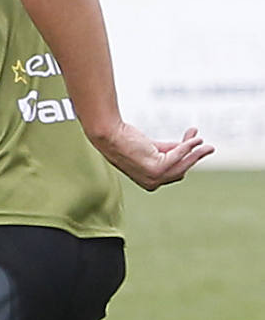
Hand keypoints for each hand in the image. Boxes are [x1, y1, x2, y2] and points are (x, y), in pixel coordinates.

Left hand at [94, 122, 213, 190]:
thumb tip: (192, 145)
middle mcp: (151, 183)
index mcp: (150, 181)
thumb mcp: (153, 148)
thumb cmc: (128, 140)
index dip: (187, 158)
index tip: (195, 143)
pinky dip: (188, 147)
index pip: (175, 171)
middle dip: (195, 156)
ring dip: (196, 152)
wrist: (111, 136)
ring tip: (202, 140)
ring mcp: (154, 178)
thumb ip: (171, 150)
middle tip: (207, 145)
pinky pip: (179, 156)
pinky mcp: (156, 169)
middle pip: (182, 170)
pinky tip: (195, 139)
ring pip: (182, 164)